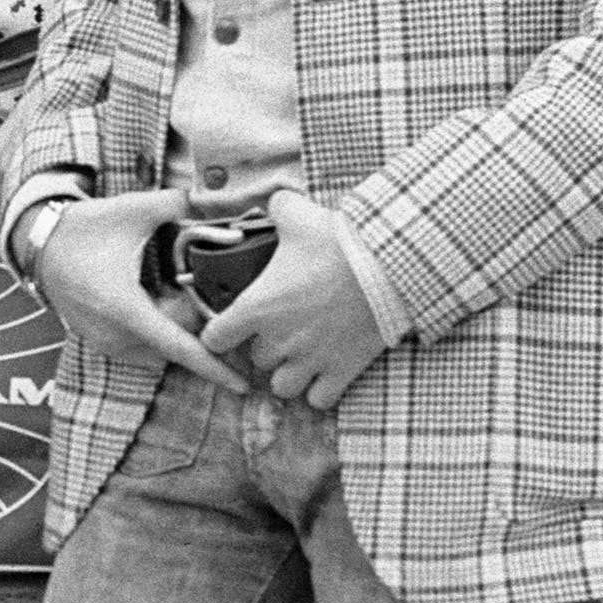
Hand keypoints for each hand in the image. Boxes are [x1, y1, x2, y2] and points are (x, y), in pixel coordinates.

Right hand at [26, 185, 246, 394]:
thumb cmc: (84, 229)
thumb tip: (215, 201)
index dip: (214, 368)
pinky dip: (153, 330)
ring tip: (163, 290)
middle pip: (174, 344)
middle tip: (189, 288)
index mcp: (126, 308)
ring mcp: (106, 343)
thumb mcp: (131, 210)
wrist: (39, 243)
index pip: (179, 347)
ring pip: (158, 349)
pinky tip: (148, 299)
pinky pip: (141, 347)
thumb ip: (176, 204)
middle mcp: (115, 335)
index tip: (242, 386)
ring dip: (171, 328)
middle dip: (191, 322)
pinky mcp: (101, 344)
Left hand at [198, 190, 391, 411]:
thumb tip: (275, 202)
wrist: (388, 267)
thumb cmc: (337, 241)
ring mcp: (311, 359)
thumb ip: (276, 209)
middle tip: (281, 328)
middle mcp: (279, 339)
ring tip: (300, 354)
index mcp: (258, 307)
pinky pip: (319, 401)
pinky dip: (320, 391)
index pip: (215, 338)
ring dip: (288, 374)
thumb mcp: (296, 214)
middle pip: (256, 360)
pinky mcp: (342, 372)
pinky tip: (326, 371)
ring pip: (282, 387)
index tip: (229, 326)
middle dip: (265, 346)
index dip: (219, 332)